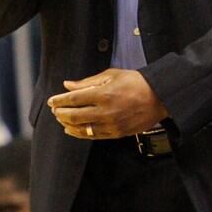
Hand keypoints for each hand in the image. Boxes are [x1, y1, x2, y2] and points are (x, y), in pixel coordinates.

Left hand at [49, 68, 167, 138]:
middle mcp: (105, 112)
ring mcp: (111, 125)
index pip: (74, 99)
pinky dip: (80, 133)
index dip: (59, 101)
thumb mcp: (111, 75)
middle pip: (74, 115)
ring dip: (68, 124)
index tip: (52, 100)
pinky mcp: (116, 134)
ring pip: (82, 128)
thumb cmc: (136, 82)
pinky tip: (72, 130)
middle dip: (60, 113)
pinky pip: (93, 136)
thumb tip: (67, 85)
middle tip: (54, 110)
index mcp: (104, 94)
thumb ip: (87, 82)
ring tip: (61, 119)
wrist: (159, 97)